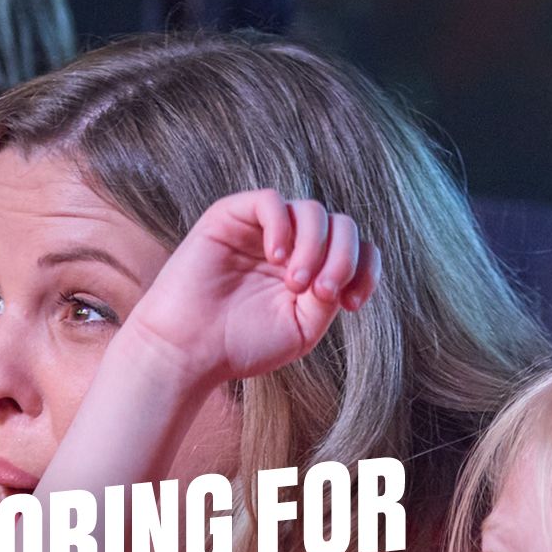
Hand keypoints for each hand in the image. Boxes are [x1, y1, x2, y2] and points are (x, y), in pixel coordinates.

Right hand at [117, 189, 379, 398]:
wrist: (187, 351)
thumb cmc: (240, 344)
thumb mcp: (301, 328)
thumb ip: (329, 297)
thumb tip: (343, 269)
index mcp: (310, 270)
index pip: (356, 249)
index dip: (365, 269)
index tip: (351, 304)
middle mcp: (290, 244)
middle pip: (342, 225)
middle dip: (342, 259)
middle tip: (322, 294)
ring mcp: (261, 229)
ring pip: (312, 210)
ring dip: (315, 246)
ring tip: (294, 283)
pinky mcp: (230, 216)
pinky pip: (271, 201)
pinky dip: (282, 226)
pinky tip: (275, 258)